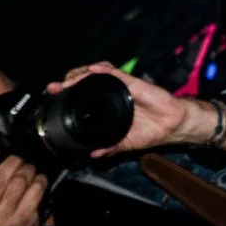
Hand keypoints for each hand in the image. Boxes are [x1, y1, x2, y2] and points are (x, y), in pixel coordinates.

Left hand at [44, 62, 225, 156]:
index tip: (54, 95)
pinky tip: (93, 71)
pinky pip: (116, 74)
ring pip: (97, 74)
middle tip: (54, 88)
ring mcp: (122, 86)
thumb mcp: (125, 143)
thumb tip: (92, 154)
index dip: (69, 94)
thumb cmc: (151, 130)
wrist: (171, 125)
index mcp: (108, 106)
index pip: (85, 95)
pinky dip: (103, 71)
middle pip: (86, 81)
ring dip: (81, 75)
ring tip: (68, 81)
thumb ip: (109, 146)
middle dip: (69, 82)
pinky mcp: (133, 83)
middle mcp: (112, 93)